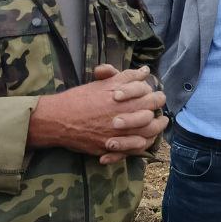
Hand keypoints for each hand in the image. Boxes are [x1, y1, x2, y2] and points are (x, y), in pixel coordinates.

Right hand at [27, 65, 167, 163]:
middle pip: (150, 116)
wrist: (57, 119)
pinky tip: (145, 142)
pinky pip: (132, 150)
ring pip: (145, 135)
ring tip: (159, 127)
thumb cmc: (79, 98)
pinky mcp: (109, 148)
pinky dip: (141, 146)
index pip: (149, 97)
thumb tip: (144, 71)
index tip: (159, 97)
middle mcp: (121, 117)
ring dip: (155, 131)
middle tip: (162, 114)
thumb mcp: (102, 84)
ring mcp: (116, 134)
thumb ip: (126, 77)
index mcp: (121, 99)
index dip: (157, 97)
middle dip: (159, 115)